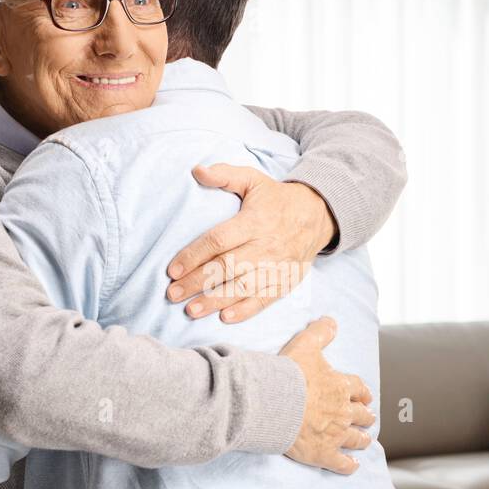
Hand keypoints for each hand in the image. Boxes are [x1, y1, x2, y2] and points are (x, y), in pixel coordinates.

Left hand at [165, 164, 337, 323]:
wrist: (317, 215)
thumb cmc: (276, 199)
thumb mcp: (253, 179)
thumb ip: (224, 174)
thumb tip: (197, 170)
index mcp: (254, 221)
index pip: (218, 240)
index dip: (194, 255)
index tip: (172, 269)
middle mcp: (265, 246)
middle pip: (226, 267)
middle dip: (197, 282)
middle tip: (172, 294)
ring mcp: (277, 266)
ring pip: (242, 287)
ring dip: (215, 301)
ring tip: (190, 310)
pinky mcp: (285, 281)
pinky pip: (264, 299)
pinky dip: (245, 310)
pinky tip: (224, 318)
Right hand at [279, 317, 374, 474]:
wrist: (273, 403)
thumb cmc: (289, 374)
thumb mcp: (306, 345)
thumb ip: (320, 332)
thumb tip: (331, 320)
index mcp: (342, 387)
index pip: (360, 390)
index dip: (364, 394)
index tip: (366, 397)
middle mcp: (344, 412)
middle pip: (362, 416)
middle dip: (366, 417)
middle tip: (368, 419)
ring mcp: (335, 435)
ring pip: (356, 439)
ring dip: (362, 439)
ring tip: (365, 440)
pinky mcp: (323, 454)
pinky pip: (342, 463)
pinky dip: (350, 465)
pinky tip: (354, 466)